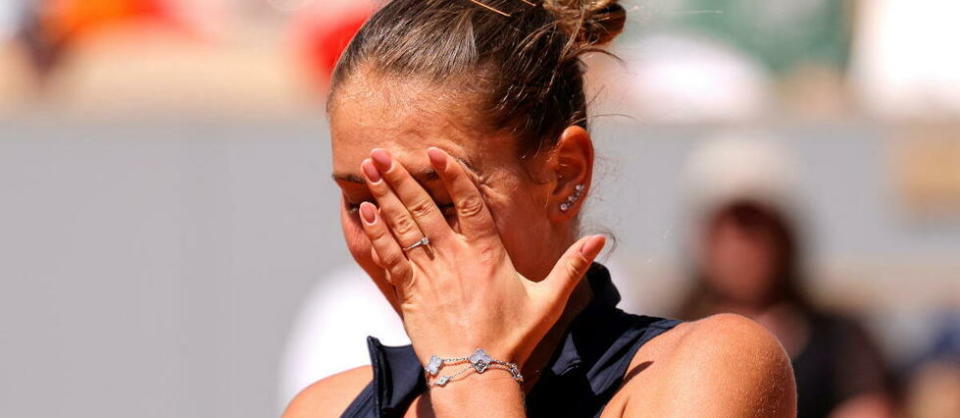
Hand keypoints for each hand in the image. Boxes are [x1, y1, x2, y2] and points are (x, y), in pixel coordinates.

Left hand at [355, 147, 604, 367]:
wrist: (476, 374)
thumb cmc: (513, 339)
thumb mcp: (549, 301)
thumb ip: (572, 266)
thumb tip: (602, 239)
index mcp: (488, 253)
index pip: (469, 202)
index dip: (452, 174)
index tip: (435, 151)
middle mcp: (455, 257)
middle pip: (424, 207)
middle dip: (401, 177)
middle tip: (381, 152)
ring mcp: (430, 273)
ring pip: (402, 225)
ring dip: (384, 194)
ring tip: (369, 168)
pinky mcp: (410, 292)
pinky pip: (389, 255)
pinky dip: (376, 232)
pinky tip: (364, 210)